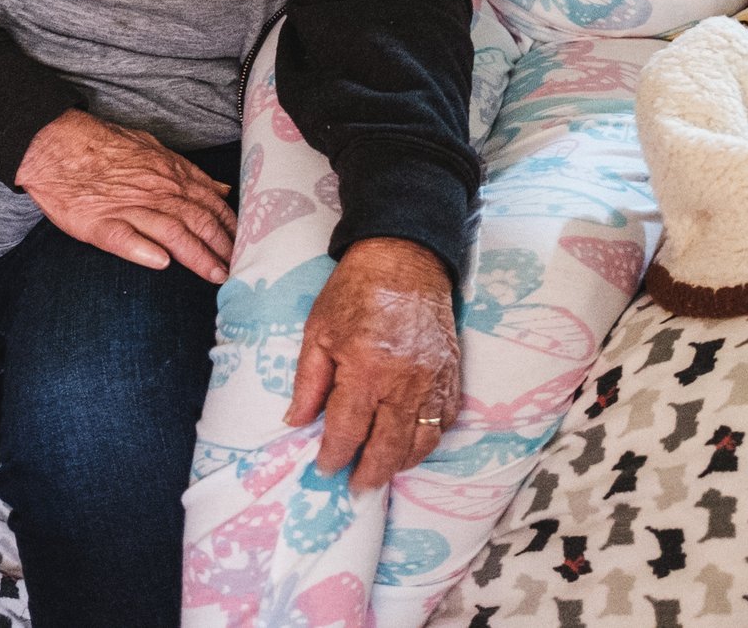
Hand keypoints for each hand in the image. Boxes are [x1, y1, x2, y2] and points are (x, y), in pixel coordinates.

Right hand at [14, 110, 238, 283]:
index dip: (231, 227)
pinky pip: (124, 238)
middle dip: (223, 248)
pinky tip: (161, 264)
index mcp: (170, 173)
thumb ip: (188, 172)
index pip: (211, 203)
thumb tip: (221, 188)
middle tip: (240, 271)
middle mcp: (155, 190)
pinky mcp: (98, 223)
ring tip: (216, 277)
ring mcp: (127, 207)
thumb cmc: (104, 146)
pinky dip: (144, 251)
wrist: (56, 142)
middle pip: (198, 221)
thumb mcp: (153, 149)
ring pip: (171, 232)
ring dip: (197, 256)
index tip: (247, 246)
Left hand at [286, 237, 460, 490]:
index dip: (333, 457)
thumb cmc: (354, 292)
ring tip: (381, 471)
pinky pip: (444, 421)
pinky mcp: (451, 375)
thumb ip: (308, 381)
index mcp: (364, 371)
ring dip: (400, 464)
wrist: (405, 259)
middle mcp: (403, 383)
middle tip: (355, 489)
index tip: (325, 469)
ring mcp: (432, 381)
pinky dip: (428, 440)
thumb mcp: (318, 331)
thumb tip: (296, 421)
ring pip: (421, 442)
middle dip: (368, 475)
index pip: (346, 432)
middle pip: (387, 448)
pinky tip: (411, 444)